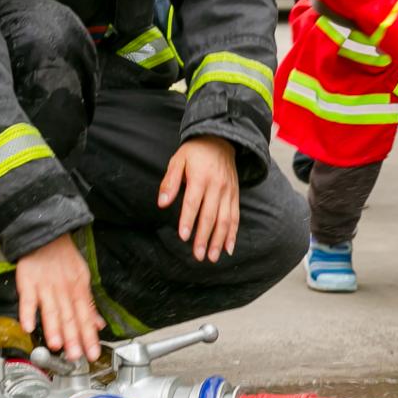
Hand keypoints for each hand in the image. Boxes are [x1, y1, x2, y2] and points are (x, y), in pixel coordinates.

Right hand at [14, 235, 102, 363]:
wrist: (45, 235)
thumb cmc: (63, 258)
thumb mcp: (82, 278)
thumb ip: (88, 304)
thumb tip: (98, 325)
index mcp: (78, 289)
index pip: (86, 316)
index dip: (89, 336)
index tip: (93, 354)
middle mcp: (63, 289)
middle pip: (69, 316)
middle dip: (73, 337)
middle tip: (76, 355)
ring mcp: (45, 286)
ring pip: (51, 309)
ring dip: (54, 327)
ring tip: (57, 345)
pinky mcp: (28, 281)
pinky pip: (27, 298)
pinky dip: (27, 312)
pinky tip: (28, 326)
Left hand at [158, 136, 239, 261]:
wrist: (220, 140)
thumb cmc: (194, 152)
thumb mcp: (177, 160)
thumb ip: (170, 181)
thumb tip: (162, 202)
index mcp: (200, 178)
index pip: (193, 202)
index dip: (188, 220)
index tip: (183, 236)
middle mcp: (217, 186)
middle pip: (210, 215)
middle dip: (204, 237)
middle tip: (198, 255)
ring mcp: (228, 192)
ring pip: (225, 220)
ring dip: (219, 240)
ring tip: (212, 257)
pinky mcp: (235, 195)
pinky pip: (235, 217)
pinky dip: (232, 234)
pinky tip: (228, 248)